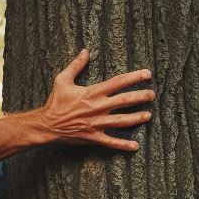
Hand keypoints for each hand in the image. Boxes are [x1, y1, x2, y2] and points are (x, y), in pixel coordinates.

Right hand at [39, 51, 154, 150]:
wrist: (46, 124)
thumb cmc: (55, 102)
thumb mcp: (62, 80)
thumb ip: (76, 66)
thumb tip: (85, 51)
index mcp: (92, 92)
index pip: (118, 82)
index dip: (134, 77)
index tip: (147, 74)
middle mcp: (98, 107)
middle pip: (125, 100)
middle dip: (141, 97)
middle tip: (152, 95)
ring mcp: (97, 123)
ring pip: (122, 121)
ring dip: (137, 118)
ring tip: (148, 116)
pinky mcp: (94, 136)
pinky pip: (111, 142)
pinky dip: (123, 145)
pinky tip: (135, 146)